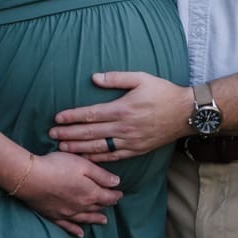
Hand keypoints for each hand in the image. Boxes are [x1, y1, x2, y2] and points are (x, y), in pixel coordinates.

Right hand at [19, 151, 122, 237]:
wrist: (31, 178)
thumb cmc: (57, 167)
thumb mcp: (83, 165)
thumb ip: (101, 175)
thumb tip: (116, 183)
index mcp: (91, 193)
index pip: (108, 197)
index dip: (115, 195)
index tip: (119, 193)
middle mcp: (81, 206)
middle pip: (98, 207)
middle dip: (106, 205)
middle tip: (112, 203)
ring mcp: (67, 213)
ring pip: (85, 218)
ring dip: (95, 218)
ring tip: (103, 221)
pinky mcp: (53, 216)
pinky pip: (68, 227)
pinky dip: (75, 230)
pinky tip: (80, 235)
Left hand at [49, 72, 192, 160]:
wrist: (185, 113)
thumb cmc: (163, 92)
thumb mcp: (141, 78)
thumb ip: (116, 78)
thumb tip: (94, 78)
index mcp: (123, 108)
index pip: (91, 114)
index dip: (72, 117)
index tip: (57, 119)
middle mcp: (124, 127)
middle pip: (90, 132)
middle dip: (69, 134)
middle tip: (51, 136)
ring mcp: (130, 141)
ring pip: (99, 147)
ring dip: (79, 148)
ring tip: (62, 148)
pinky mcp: (137, 150)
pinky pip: (113, 157)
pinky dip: (97, 159)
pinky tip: (85, 159)